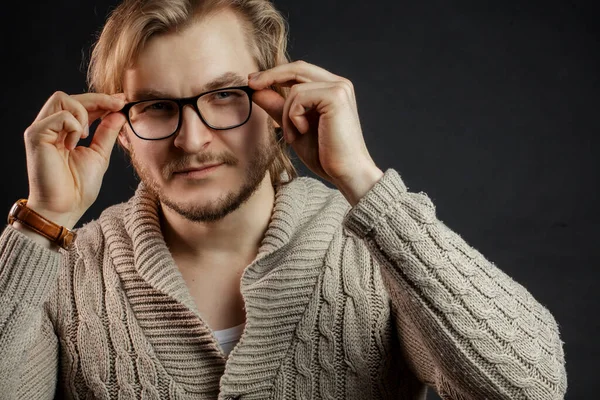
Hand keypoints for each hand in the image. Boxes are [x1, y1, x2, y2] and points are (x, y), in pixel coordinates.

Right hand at [23, 91, 125, 228]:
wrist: (64, 208)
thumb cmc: (78, 187)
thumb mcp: (99, 155)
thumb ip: (107, 133)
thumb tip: (119, 113)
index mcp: (63, 132)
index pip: (80, 105)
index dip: (102, 100)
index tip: (122, 100)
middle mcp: (49, 127)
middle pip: (70, 96)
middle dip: (98, 99)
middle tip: (118, 104)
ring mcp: (41, 130)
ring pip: (62, 99)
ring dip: (83, 112)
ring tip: (88, 136)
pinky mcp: (36, 135)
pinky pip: (60, 116)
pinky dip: (75, 127)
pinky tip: (75, 144)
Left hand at [249, 61, 382, 204]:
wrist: (345, 173)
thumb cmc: (325, 155)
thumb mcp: (294, 127)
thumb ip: (278, 108)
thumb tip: (257, 91)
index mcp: (332, 89)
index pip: (301, 71)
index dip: (276, 73)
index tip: (253, 82)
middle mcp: (339, 84)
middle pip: (298, 68)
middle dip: (271, 76)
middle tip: (251, 85)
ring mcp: (339, 88)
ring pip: (295, 88)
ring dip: (286, 115)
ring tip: (294, 136)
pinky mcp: (335, 96)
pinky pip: (299, 97)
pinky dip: (293, 117)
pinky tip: (303, 131)